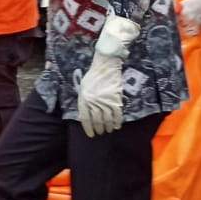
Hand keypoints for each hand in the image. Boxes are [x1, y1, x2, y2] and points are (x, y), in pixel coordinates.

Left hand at [78, 14, 138, 136]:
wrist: (105, 65)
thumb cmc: (93, 75)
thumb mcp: (83, 87)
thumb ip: (84, 100)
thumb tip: (86, 114)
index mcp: (84, 99)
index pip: (85, 118)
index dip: (88, 128)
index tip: (91, 134)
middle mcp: (93, 101)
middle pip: (96, 120)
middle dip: (99, 128)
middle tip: (101, 133)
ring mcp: (105, 100)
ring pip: (107, 119)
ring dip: (108, 126)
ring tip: (108, 130)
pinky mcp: (115, 98)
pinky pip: (117, 114)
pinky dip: (117, 121)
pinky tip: (117, 125)